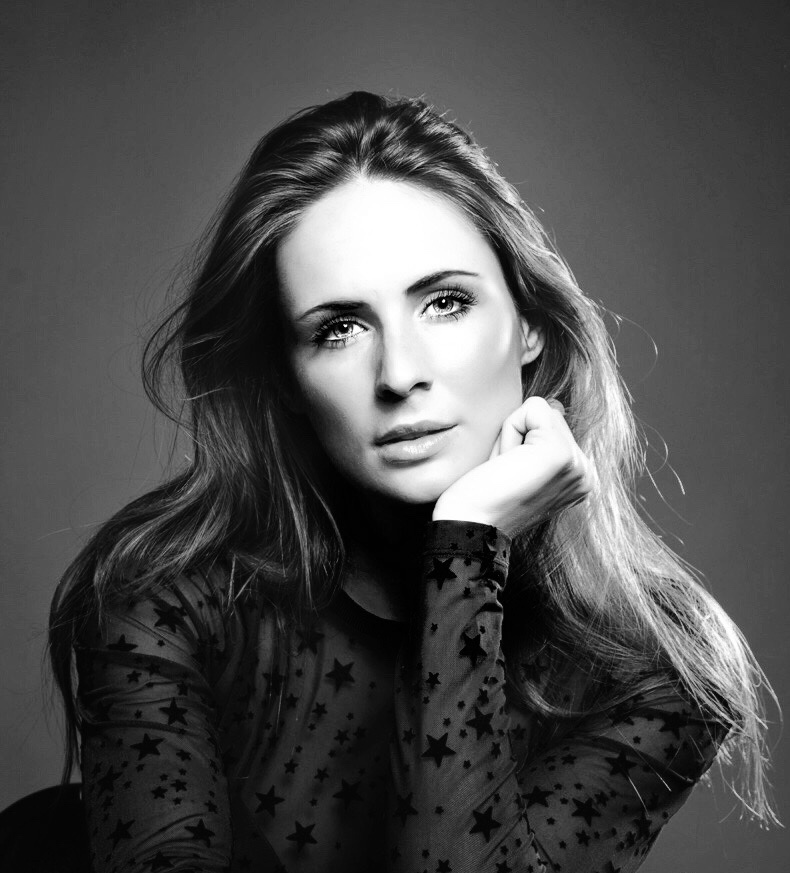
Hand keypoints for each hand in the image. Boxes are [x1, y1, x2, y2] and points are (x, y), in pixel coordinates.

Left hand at [432, 396, 596, 537]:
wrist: (470, 526)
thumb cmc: (484, 497)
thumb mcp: (521, 464)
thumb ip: (541, 437)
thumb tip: (555, 405)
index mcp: (581, 479)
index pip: (556, 427)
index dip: (523, 444)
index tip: (513, 477)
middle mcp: (586, 475)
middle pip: (552, 416)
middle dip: (520, 437)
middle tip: (507, 474)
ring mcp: (577, 465)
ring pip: (543, 411)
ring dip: (513, 435)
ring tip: (506, 470)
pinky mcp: (560, 454)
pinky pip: (534, 408)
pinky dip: (510, 430)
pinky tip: (505, 463)